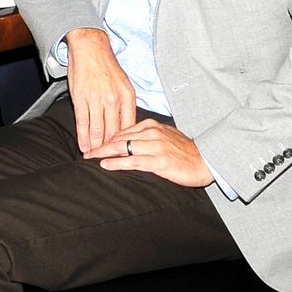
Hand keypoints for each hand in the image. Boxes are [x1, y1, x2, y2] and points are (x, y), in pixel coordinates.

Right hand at [65, 28, 136, 152]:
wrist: (91, 48)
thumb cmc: (107, 67)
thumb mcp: (124, 84)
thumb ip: (125, 105)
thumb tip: (126, 126)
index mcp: (127, 97)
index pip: (128, 127)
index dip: (125, 143)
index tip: (123, 155)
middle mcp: (113, 99)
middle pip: (113, 132)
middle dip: (110, 150)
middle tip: (108, 161)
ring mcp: (96, 99)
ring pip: (97, 130)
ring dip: (96, 146)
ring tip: (94, 158)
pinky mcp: (81, 98)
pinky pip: (82, 122)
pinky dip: (83, 137)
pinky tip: (83, 146)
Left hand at [88, 120, 213, 187]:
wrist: (205, 161)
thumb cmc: (184, 151)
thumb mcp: (164, 137)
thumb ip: (146, 136)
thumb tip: (127, 141)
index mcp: (151, 125)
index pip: (122, 130)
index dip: (106, 138)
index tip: (94, 143)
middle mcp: (151, 133)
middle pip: (119, 137)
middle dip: (100, 145)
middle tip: (86, 152)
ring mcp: (155, 147)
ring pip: (123, 147)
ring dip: (104, 153)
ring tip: (91, 158)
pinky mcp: (159, 162)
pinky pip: (133, 161)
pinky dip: (117, 163)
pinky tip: (106, 165)